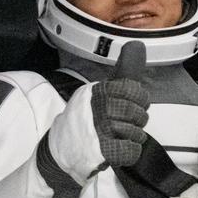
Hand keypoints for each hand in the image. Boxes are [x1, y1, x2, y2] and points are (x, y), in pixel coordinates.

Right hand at [46, 43, 150, 180]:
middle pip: (135, 111)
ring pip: (135, 132)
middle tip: (127, 123)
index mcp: (95, 92)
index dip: (138, 99)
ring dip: (133, 137)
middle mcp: (96, 107)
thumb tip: (136, 45)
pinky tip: (120, 148)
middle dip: (137, 120)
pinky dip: (130, 151)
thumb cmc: (83, 121)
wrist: (58, 151)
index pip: (131, 89)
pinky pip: (131, 150)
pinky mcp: (101, 150)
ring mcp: (97, 130)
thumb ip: (121, 75)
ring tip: (121, 137)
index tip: (133, 104)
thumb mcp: (98, 93)